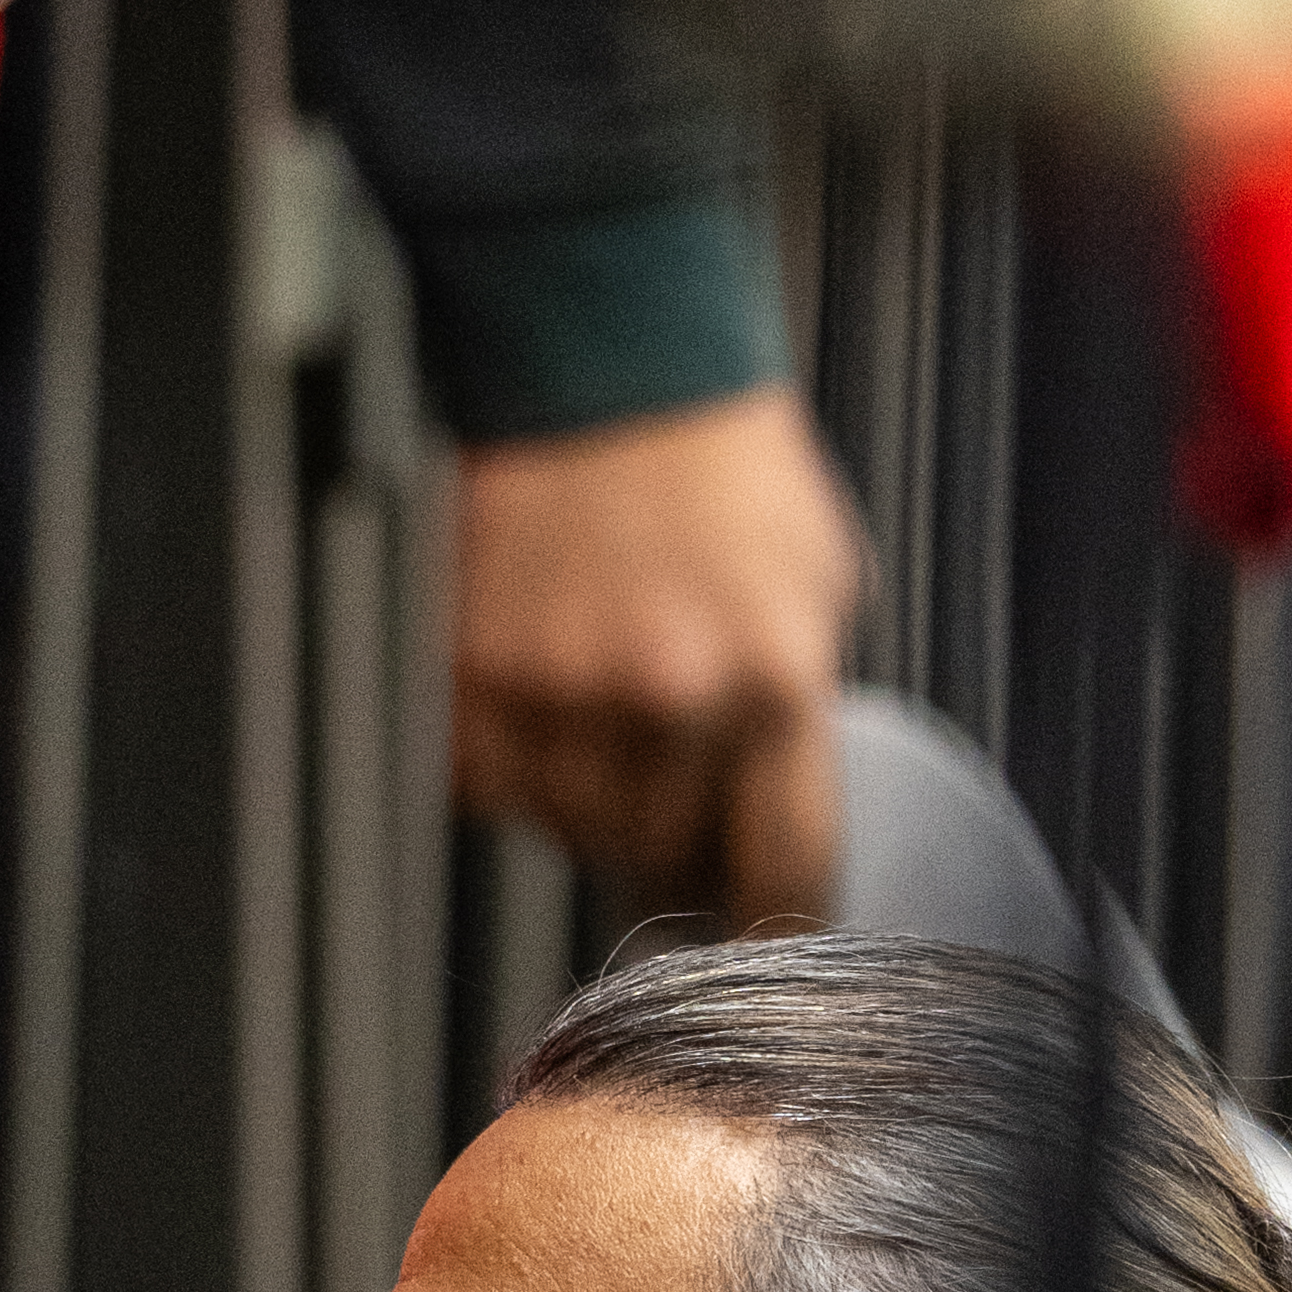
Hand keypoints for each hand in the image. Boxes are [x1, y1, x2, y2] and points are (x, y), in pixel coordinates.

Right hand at [449, 391, 860, 928]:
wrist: (608, 364)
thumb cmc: (725, 469)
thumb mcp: (820, 588)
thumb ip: (799, 710)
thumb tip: (770, 817)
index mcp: (773, 681)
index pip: (783, 868)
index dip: (778, 910)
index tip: (768, 927)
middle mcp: (664, 702)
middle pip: (670, 860)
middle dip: (682, 843)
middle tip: (680, 788)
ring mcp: (557, 695)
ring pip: (575, 834)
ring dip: (596, 805)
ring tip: (612, 720)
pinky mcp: (471, 680)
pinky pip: (495, 789)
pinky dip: (519, 768)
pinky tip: (549, 697)